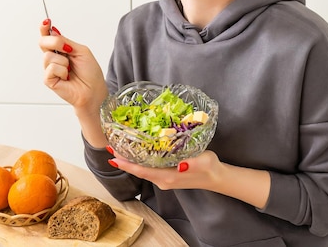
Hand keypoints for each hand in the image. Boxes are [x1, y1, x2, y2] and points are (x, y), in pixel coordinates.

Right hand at [38, 19, 109, 146]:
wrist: (93, 90)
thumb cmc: (90, 73)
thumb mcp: (81, 51)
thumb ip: (66, 41)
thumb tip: (54, 32)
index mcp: (61, 49)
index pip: (49, 36)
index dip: (45, 28)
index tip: (46, 21)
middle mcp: (54, 57)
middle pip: (43, 42)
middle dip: (55, 42)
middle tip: (67, 50)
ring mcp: (50, 68)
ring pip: (48, 56)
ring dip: (63, 62)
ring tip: (70, 70)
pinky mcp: (48, 79)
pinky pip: (50, 68)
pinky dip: (62, 71)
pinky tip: (66, 77)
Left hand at [108, 147, 269, 207]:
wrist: (217, 177)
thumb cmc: (210, 168)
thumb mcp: (203, 162)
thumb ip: (192, 164)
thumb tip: (181, 165)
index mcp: (168, 177)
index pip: (142, 171)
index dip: (127, 165)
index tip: (113, 157)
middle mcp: (163, 180)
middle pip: (138, 170)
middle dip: (124, 161)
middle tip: (110, 146)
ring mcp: (164, 178)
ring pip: (143, 170)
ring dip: (131, 161)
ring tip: (119, 147)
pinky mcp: (167, 175)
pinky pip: (149, 168)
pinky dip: (140, 161)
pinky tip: (137, 152)